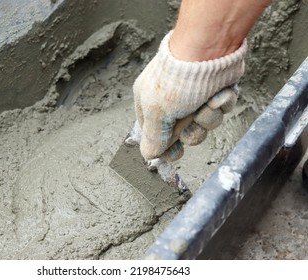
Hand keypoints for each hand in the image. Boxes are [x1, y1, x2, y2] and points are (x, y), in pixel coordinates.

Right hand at [133, 31, 246, 160]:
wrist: (209, 49)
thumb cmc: (177, 79)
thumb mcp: (156, 113)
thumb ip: (152, 138)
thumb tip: (148, 155)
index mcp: (149, 104)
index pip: (155, 135)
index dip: (166, 146)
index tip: (175, 153)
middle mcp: (171, 101)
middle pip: (183, 134)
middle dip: (192, 132)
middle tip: (192, 123)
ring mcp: (194, 97)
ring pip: (204, 124)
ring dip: (208, 118)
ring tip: (208, 103)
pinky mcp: (214, 91)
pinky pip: (220, 111)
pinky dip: (222, 104)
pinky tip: (219, 92)